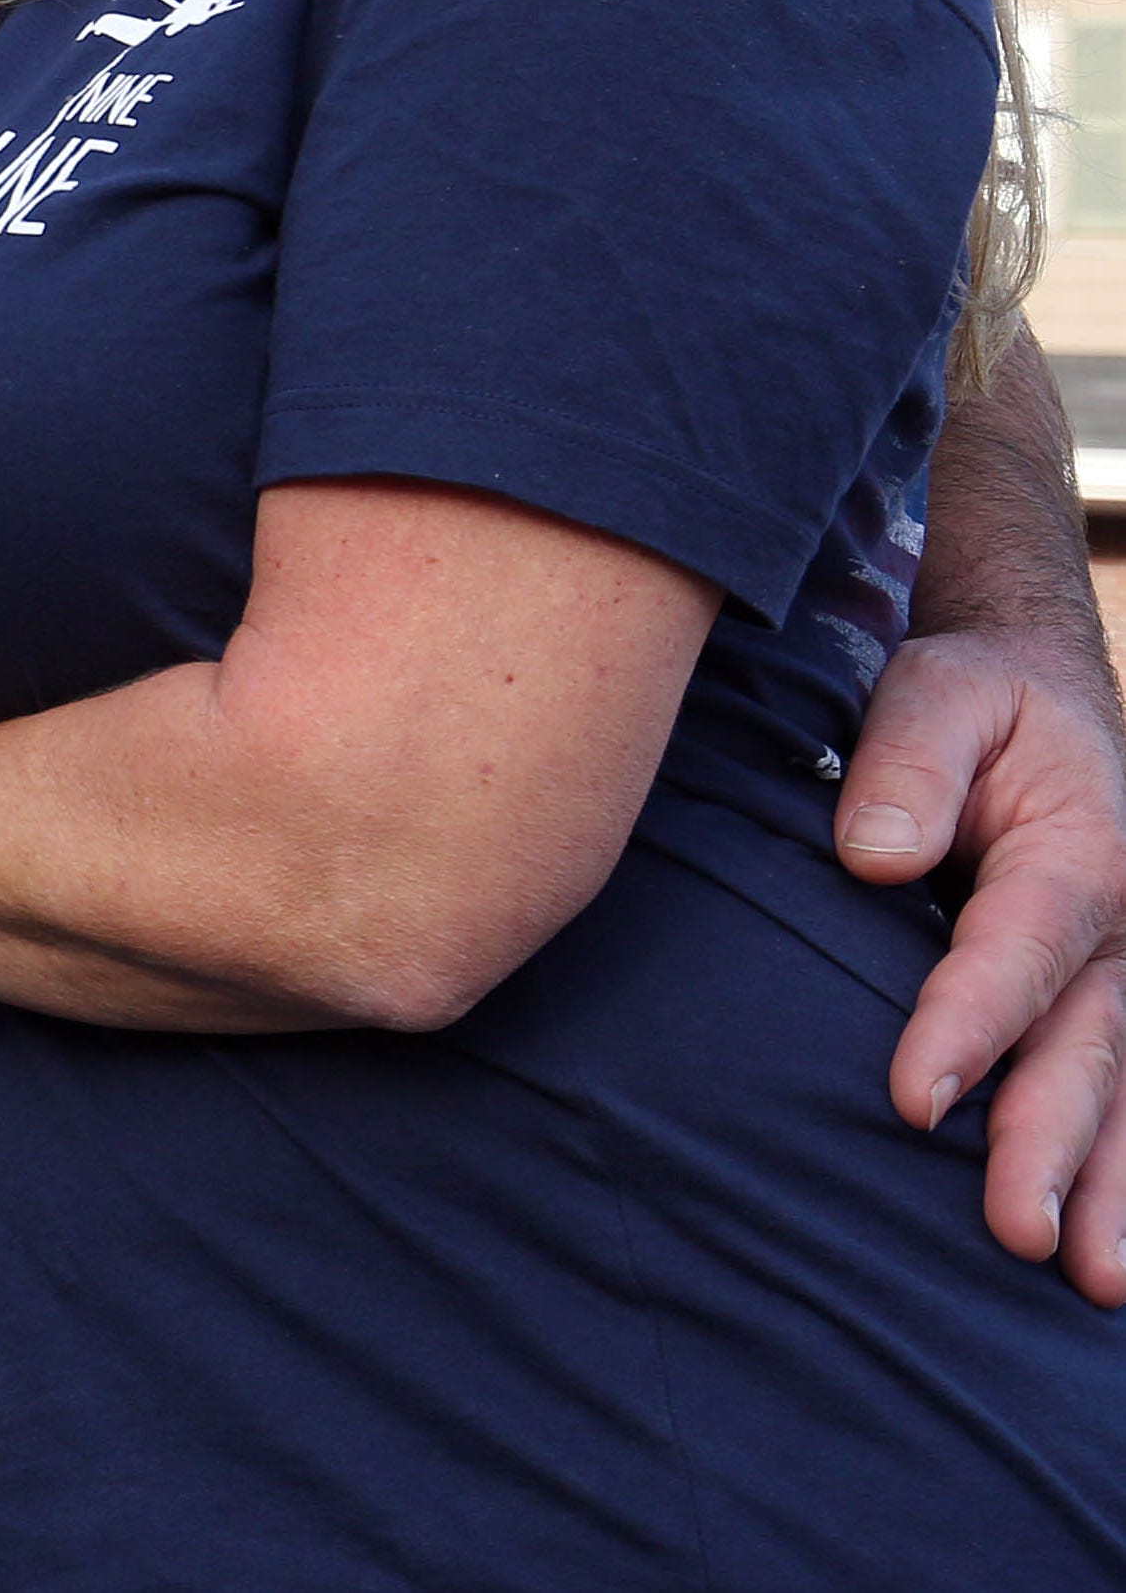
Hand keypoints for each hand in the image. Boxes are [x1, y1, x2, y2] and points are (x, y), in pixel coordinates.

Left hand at [841, 624, 1125, 1305]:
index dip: (968, 1028)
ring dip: (1106, 1192)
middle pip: (1083, 1052)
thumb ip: (906, 764)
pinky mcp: (1112, 1008)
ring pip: (1119, 1096)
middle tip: (1016, 1236)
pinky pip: (1124, 1096)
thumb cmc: (975, 702)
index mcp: (1079, 855)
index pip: (1016, 955)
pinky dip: (1120, 1173)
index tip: (916, 1100)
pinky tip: (1105, 1256)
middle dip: (1050, 1149)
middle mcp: (1123, 935)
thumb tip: (875, 859)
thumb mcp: (939, 692)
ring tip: (1091, 1283)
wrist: (1043, 703)